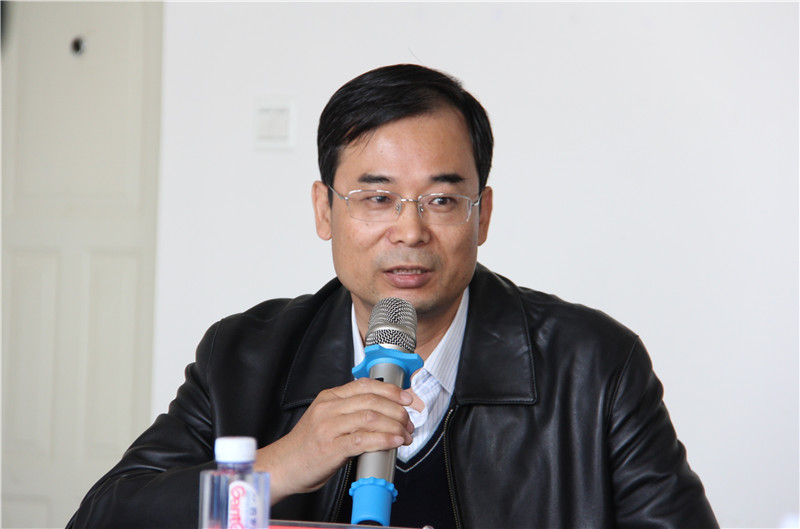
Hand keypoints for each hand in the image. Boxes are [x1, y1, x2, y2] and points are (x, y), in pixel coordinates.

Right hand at [253, 377, 413, 503]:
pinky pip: (364, 439)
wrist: (282, 467)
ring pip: (371, 417)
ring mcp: (328, 427)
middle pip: (372, 400)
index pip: (366, 385)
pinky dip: (384, 440)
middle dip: (398, 410)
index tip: (408, 399)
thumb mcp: (326, 419)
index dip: (391, 390)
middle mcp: (329, 408)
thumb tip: (384, 413)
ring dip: (394, 426)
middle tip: (409, 422)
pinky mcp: (331, 447)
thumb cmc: (307, 446)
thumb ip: (350, 412)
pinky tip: (394, 442)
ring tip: (405, 435)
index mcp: (329, 397)